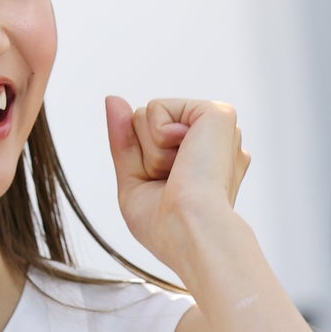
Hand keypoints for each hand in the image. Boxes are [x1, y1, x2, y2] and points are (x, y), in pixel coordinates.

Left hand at [104, 95, 251, 277]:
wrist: (192, 232)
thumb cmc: (168, 226)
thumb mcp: (134, 182)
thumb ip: (124, 141)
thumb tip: (113, 99)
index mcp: (200, 159)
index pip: (147, 141)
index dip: (142, 166)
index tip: (167, 193)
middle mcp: (211, 141)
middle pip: (143, 124)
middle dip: (145, 155)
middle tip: (173, 182)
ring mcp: (215, 127)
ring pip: (146, 115)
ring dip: (152, 151)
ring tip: (182, 173)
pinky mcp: (217, 113)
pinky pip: (156, 108)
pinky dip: (159, 136)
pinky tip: (188, 157)